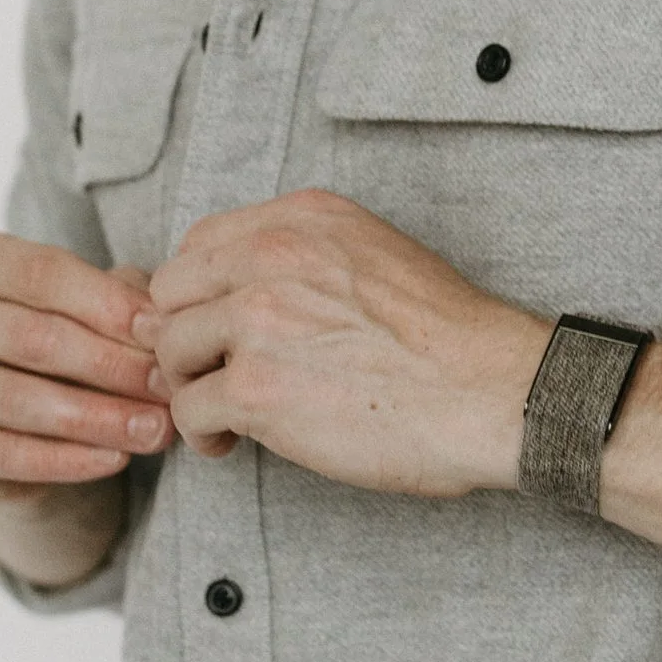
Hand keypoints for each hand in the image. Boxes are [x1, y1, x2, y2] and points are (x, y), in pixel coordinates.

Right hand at [0, 232, 173, 498]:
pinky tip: (115, 460)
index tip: (166, 335)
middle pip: (30, 337)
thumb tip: (159, 325)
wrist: (8, 427)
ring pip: (16, 400)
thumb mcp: (88, 311)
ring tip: (155, 431)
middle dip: (111, 365)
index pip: (42, 273)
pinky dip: (65, 460)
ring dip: (97, 418)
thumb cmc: (56, 350)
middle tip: (169, 390)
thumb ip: (119, 303)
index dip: (110, 304)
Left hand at [137, 192, 546, 497]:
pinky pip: (189, 409)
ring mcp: (258, 321)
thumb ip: (307, 256)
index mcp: (303, 219)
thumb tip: (247, 288)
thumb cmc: (448, 338)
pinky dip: (203, 433)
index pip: (202, 243)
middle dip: (186, 338)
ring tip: (223, 415)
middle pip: (171, 293)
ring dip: (189, 387)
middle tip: (212, 374)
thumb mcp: (377, 254)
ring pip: (171, 350)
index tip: (218, 328)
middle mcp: (272, 257)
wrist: (490, 391)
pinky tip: (232, 442)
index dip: (201, 294)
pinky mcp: (255, 388)